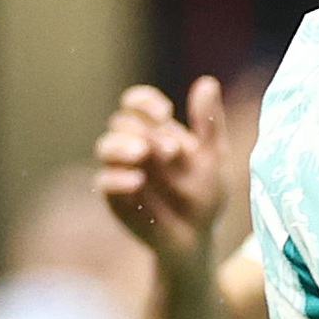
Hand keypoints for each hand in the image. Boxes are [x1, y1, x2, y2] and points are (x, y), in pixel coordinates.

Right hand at [98, 78, 232, 267]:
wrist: (198, 237)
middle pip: (122, 122)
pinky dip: (117, 179)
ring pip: (106, 147)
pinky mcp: (115, 197)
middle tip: (170, 150)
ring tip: (141, 153)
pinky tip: (137, 181)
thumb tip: (208, 82)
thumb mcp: (214, 158)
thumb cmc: (205, 195)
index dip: (145, 102)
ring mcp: (121, 170)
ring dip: (121, 146)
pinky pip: (104, 182)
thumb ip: (209, 123)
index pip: (137, 102)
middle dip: (143, 131)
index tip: (164, 113)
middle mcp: (133, 145)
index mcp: (155, 130)